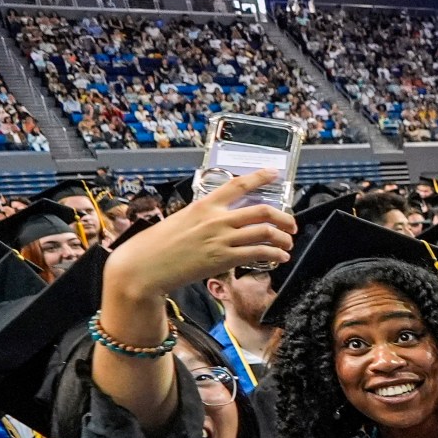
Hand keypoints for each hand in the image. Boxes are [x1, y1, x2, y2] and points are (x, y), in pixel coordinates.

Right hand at [103, 168, 293, 300]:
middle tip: (291, 224)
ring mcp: (221, 238)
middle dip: (284, 218)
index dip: (260, 176)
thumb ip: (204, 218)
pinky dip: (275, 254)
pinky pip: (258, 253)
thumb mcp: (182, 221)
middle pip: (262, 210)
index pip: (237, 184)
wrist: (145, 266)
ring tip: (288, 244)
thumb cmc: (159, 245)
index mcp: (204, 204)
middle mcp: (216, 218)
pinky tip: (280, 257)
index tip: (274, 172)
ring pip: (265, 232)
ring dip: (283, 238)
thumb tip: (220, 222)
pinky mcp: (223, 258)